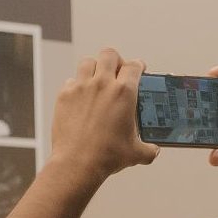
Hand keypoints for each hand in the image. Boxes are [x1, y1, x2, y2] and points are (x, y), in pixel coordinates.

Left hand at [49, 49, 158, 181]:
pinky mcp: (64, 96)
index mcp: (124, 92)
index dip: (138, 65)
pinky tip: (79, 96)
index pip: (134, 66)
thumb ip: (148, 149)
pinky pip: (70, 81)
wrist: (78, 163)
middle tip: (116, 70)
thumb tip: (153, 151)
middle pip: (109, 54)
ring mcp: (81, 88)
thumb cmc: (107, 156)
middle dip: (115, 60)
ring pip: (87, 62)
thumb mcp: (135, 153)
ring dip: (94, 67)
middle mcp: (103, 84)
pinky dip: (76, 85)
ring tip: (96, 78)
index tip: (138, 68)